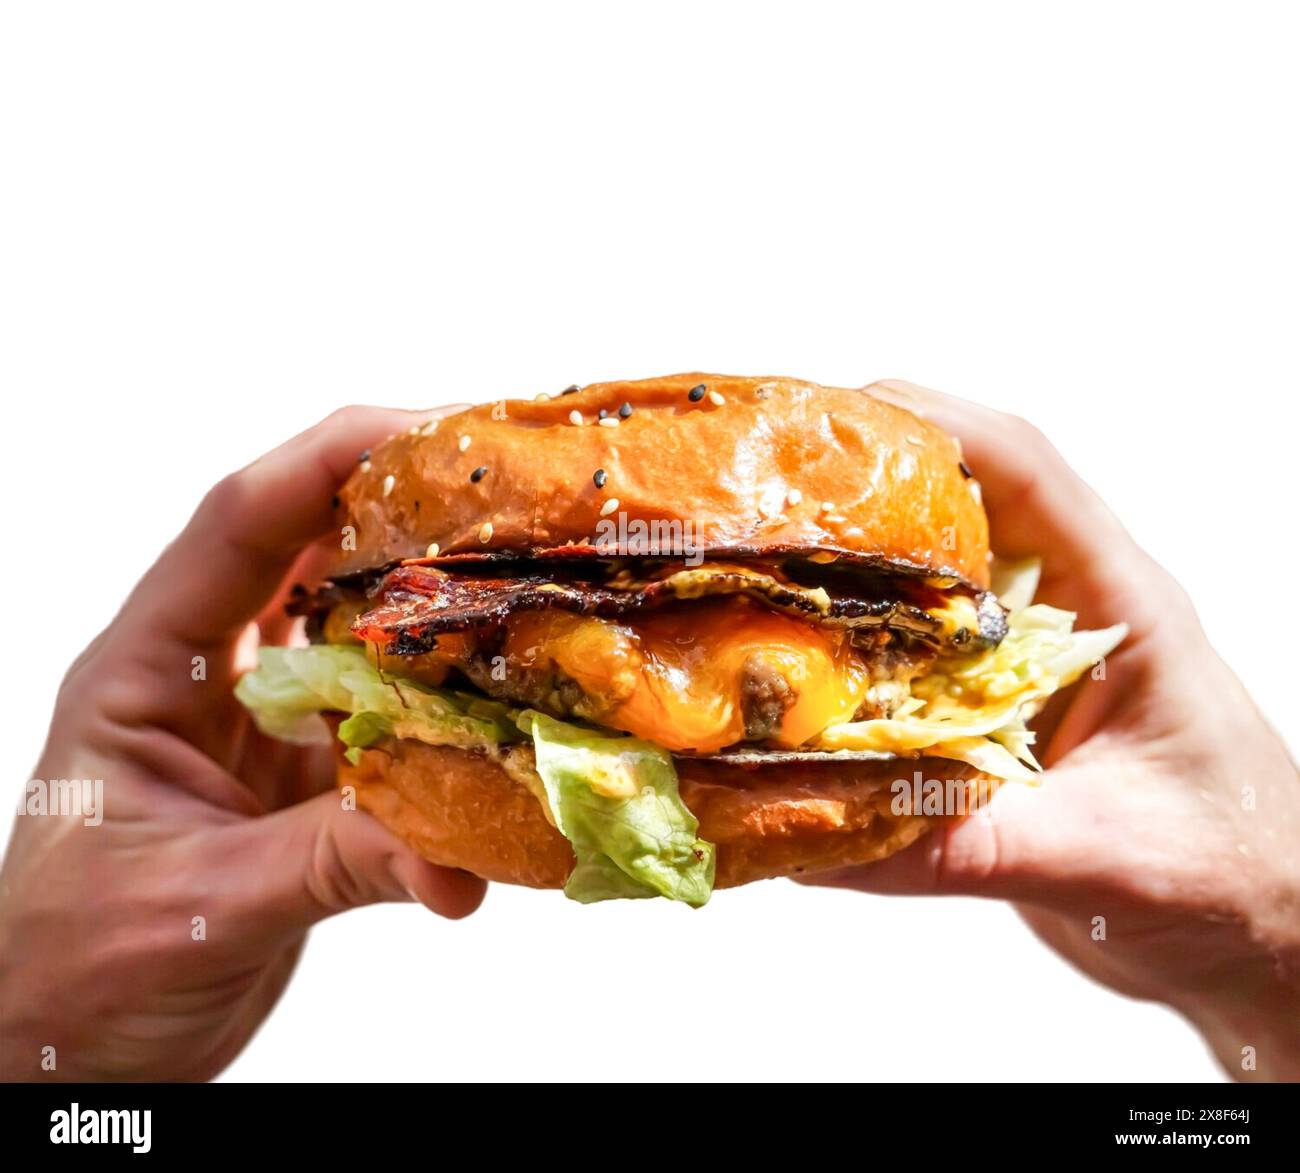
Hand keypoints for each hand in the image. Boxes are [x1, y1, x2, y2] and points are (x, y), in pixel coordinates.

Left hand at [0, 406, 485, 1080]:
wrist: (69, 1051)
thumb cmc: (72, 975)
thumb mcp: (197, 909)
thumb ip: (329, 865)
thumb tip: (457, 858)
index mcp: (144, 671)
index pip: (235, 527)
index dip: (328, 464)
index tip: (427, 430)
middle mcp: (205, 676)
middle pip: (305, 547)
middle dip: (400, 503)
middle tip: (504, 485)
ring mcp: (257, 722)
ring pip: (351, 620)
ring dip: (430, 594)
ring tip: (521, 567)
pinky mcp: (303, 774)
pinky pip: (384, 712)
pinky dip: (441, 704)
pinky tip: (500, 705)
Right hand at [802, 380, 1299, 1081]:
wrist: (1260, 931)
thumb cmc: (1232, 874)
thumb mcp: (1102, 855)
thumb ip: (968, 845)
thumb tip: (821, 832)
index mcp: (1122, 605)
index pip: (1030, 472)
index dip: (936, 425)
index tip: (837, 414)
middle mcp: (1072, 616)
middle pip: (967, 502)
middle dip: (869, 478)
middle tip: (769, 480)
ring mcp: (1033, 664)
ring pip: (934, 578)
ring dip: (856, 563)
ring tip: (761, 559)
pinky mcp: (1002, 716)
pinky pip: (917, 660)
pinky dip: (857, 654)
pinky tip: (796, 673)